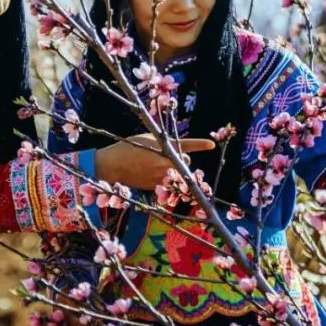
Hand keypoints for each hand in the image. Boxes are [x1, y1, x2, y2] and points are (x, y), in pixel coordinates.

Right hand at [94, 134, 214, 190]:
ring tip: (158, 164)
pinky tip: (151, 172)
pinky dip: (164, 177)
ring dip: (173, 169)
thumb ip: (162, 142)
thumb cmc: (129, 147)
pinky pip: (168, 182)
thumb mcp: (147, 139)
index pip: (187, 146)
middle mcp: (166, 163)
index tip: (211, 144)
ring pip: (177, 173)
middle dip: (181, 159)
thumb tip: (174, 145)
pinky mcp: (157, 186)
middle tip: (169, 155)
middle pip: (185, 162)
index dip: (201, 144)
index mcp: (164, 149)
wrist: (113, 165)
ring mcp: (162, 177)